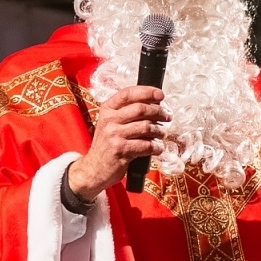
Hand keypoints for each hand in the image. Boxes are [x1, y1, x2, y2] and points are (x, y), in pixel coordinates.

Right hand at [67, 86, 168, 201]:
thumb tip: (154, 104)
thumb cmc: (107, 145)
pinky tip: (157, 148)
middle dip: (158, 112)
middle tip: (167, 116)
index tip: (160, 95)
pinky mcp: (121, 150)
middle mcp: (109, 120)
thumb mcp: (110, 124)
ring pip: (146, 126)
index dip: (147, 92)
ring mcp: (114, 135)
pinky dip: (156, 147)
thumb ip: (126, 112)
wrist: (94, 168)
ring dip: (159, 130)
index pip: (128, 93)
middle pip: (141, 109)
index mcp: (107, 110)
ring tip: (161, 134)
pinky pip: (146, 145)